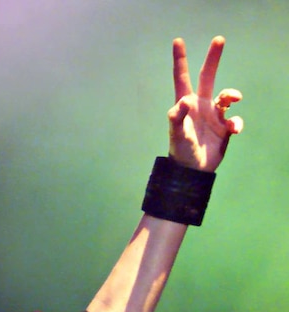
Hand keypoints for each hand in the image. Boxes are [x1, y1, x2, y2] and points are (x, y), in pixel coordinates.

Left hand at [168, 35, 243, 170]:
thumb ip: (177, 117)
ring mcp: (214, 115)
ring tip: (235, 99)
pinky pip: (235, 119)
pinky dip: (237, 122)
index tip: (178, 41)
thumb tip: (184, 100)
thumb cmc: (180, 150)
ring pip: (227, 96)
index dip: (181, 60)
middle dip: (213, 59)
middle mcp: (200, 105)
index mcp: (186, 103)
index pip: (182, 77)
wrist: (193, 170)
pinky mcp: (225, 127)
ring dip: (232, 94)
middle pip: (208, 77)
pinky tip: (234, 130)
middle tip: (219, 39)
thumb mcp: (176, 134)